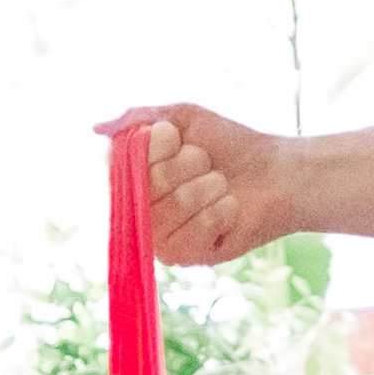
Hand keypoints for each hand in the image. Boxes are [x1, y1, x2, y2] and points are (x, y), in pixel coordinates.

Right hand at [119, 103, 301, 264]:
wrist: (278, 170)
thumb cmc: (228, 143)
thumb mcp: (182, 117)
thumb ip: (138, 118)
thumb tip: (95, 128)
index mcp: (132, 178)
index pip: (118, 167)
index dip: (153, 150)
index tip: (176, 138)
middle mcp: (139, 211)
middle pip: (147, 187)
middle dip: (187, 165)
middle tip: (207, 163)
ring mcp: (161, 238)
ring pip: (172, 209)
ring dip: (208, 186)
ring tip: (221, 185)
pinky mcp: (189, 257)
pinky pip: (195, 232)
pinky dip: (221, 211)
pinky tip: (230, 209)